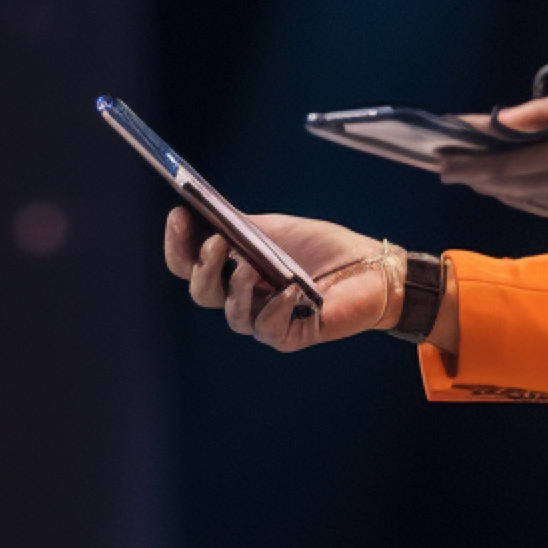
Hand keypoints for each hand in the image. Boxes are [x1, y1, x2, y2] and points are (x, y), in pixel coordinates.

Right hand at [161, 208, 404, 352]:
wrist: (369, 266)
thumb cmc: (321, 248)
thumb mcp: (274, 229)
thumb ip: (239, 226)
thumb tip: (201, 210)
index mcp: (230, 269)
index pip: (188, 264)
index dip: (178, 244)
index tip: (179, 215)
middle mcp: (241, 297)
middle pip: (202, 292)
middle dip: (204, 267)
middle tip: (218, 242)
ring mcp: (263, 319)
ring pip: (232, 315)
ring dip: (238, 289)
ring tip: (250, 266)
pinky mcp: (290, 336)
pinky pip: (270, 329)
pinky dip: (276, 308)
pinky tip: (290, 289)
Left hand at [438, 84, 547, 224]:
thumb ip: (538, 114)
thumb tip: (493, 120)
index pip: (499, 169)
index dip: (464, 165)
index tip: (435, 157)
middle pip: (504, 188)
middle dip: (471, 176)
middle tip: (440, 163)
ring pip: (520, 200)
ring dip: (492, 186)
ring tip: (465, 171)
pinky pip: (540, 207)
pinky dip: (518, 194)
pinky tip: (506, 183)